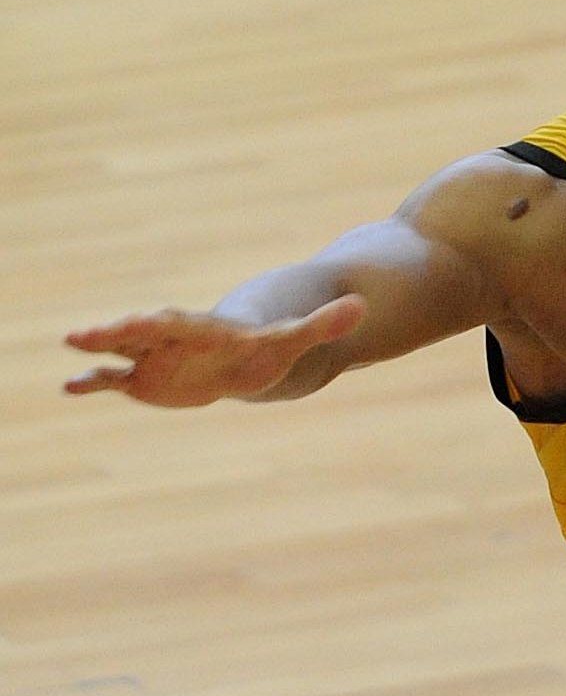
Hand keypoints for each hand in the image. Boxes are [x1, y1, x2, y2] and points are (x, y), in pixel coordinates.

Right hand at [64, 296, 365, 406]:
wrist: (248, 356)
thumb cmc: (269, 345)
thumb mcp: (296, 338)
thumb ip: (325, 323)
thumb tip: (365, 307)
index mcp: (204, 327)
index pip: (180, 322)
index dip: (159, 324)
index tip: (138, 320)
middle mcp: (172, 337)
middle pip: (141, 332)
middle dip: (112, 333)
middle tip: (79, 335)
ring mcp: (155, 356)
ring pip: (121, 353)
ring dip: (96, 352)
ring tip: (70, 351)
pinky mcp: (146, 377)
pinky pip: (116, 379)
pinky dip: (95, 382)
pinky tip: (69, 388)